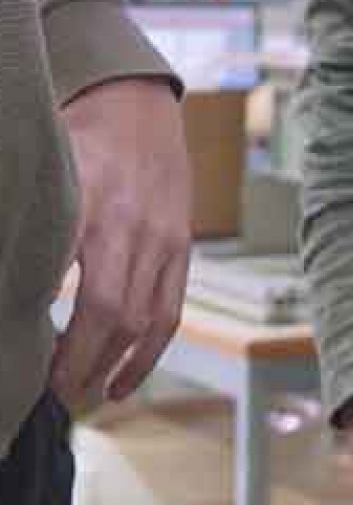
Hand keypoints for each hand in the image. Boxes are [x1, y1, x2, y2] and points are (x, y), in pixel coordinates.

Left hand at [53, 77, 190, 409]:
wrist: (139, 107)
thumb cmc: (78, 142)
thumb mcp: (45, 175)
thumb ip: (29, 228)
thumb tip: (4, 287)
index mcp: (91, 205)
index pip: (67, 279)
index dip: (47, 330)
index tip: (24, 366)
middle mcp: (133, 225)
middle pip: (109, 313)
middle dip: (76, 365)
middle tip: (45, 396)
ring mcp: (163, 237)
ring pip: (143, 321)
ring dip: (111, 368)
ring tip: (80, 396)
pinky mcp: (182, 246)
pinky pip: (170, 312)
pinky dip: (147, 356)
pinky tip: (122, 383)